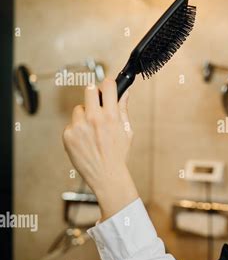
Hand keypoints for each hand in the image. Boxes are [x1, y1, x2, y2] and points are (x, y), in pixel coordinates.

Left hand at [62, 78, 138, 219]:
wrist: (106, 175)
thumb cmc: (119, 154)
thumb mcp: (126, 130)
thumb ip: (123, 109)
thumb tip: (125, 92)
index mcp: (111, 116)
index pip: (107, 86)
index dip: (108, 84)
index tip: (108, 86)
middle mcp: (94, 118)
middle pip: (89, 90)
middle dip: (94, 95)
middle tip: (97, 104)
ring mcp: (79, 126)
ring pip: (79, 109)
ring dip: (85, 115)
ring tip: (92, 131)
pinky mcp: (68, 135)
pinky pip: (71, 124)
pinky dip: (77, 130)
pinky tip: (85, 141)